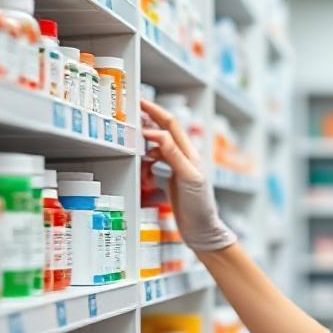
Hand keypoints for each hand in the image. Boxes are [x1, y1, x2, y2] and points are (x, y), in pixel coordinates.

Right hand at [141, 99, 235, 251]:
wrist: (202, 230)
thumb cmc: (199, 206)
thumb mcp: (187, 177)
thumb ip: (173, 154)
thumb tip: (154, 133)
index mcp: (190, 153)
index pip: (170, 124)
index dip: (155, 111)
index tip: (138, 101)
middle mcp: (185, 157)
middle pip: (165, 131)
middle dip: (149, 119)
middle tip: (130, 110)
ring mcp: (179, 167)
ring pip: (159, 145)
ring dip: (146, 139)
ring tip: (131, 134)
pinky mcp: (173, 178)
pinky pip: (157, 161)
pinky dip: (147, 157)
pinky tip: (140, 160)